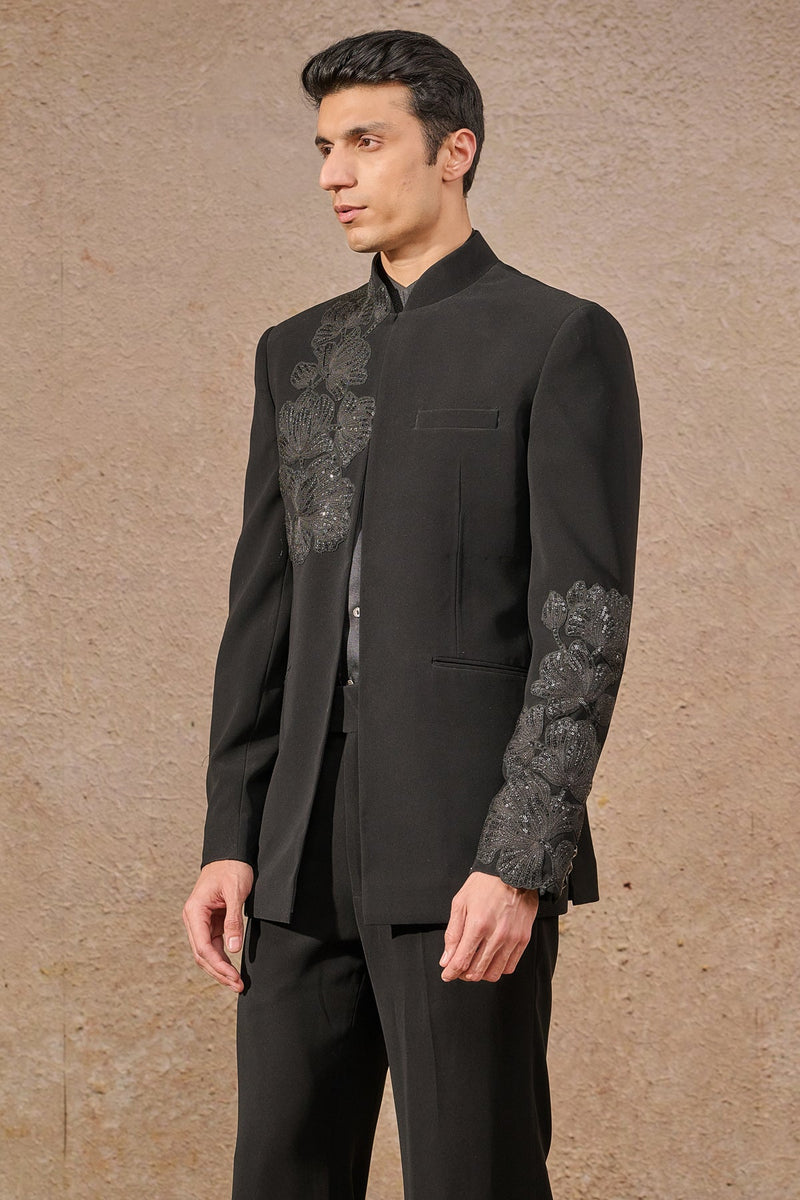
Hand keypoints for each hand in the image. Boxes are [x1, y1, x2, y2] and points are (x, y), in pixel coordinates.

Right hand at [183, 860, 253, 992]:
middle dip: (219, 972)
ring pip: (207, 952)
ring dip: (220, 968)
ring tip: (236, 982)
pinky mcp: (210, 922)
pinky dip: (222, 957)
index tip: (233, 977)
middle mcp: (193, 919)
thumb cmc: (232, 869)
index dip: (218, 965)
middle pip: (202, 954)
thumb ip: (233, 921)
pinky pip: (213, 945)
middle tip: (237, 985)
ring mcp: (200, 922)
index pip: (202, 946)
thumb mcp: (236, 892)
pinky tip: (232, 969)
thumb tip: (233, 949)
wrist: (230, 854)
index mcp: (195, 911)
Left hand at [440, 871, 538, 982]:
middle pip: (476, 971)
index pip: (461, 961)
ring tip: (474, 964)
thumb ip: (453, 933)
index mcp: (478, 924)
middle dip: (463, 974)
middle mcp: (496, 935)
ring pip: (494, 973)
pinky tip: (490, 959)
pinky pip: (509, 966)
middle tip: (458, 968)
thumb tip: (446, 959)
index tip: (446, 974)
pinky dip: (497, 968)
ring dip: (480, 974)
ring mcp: (512, 939)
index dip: (451, 972)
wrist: (514, 871)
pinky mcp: (523, 939)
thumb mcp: (460, 902)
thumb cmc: (485, 885)